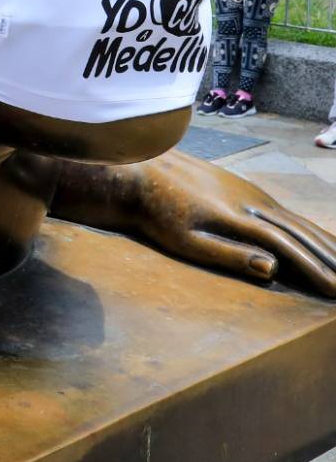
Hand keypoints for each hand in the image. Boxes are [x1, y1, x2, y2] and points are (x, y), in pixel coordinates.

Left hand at [131, 151, 335, 295]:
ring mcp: (253, 193)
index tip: (334, 290)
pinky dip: (309, 227)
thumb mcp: (186, 241)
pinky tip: (317, 237)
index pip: (286, 246)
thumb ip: (229, 254)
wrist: (145, 171)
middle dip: (329, 258)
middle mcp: (254, 202)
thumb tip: (273, 268)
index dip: (313, 268)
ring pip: (297, 220)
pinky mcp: (248, 190)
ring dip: (325, 242)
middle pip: (300, 231)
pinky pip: (287, 212)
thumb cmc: (160, 212)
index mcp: (239, 217)